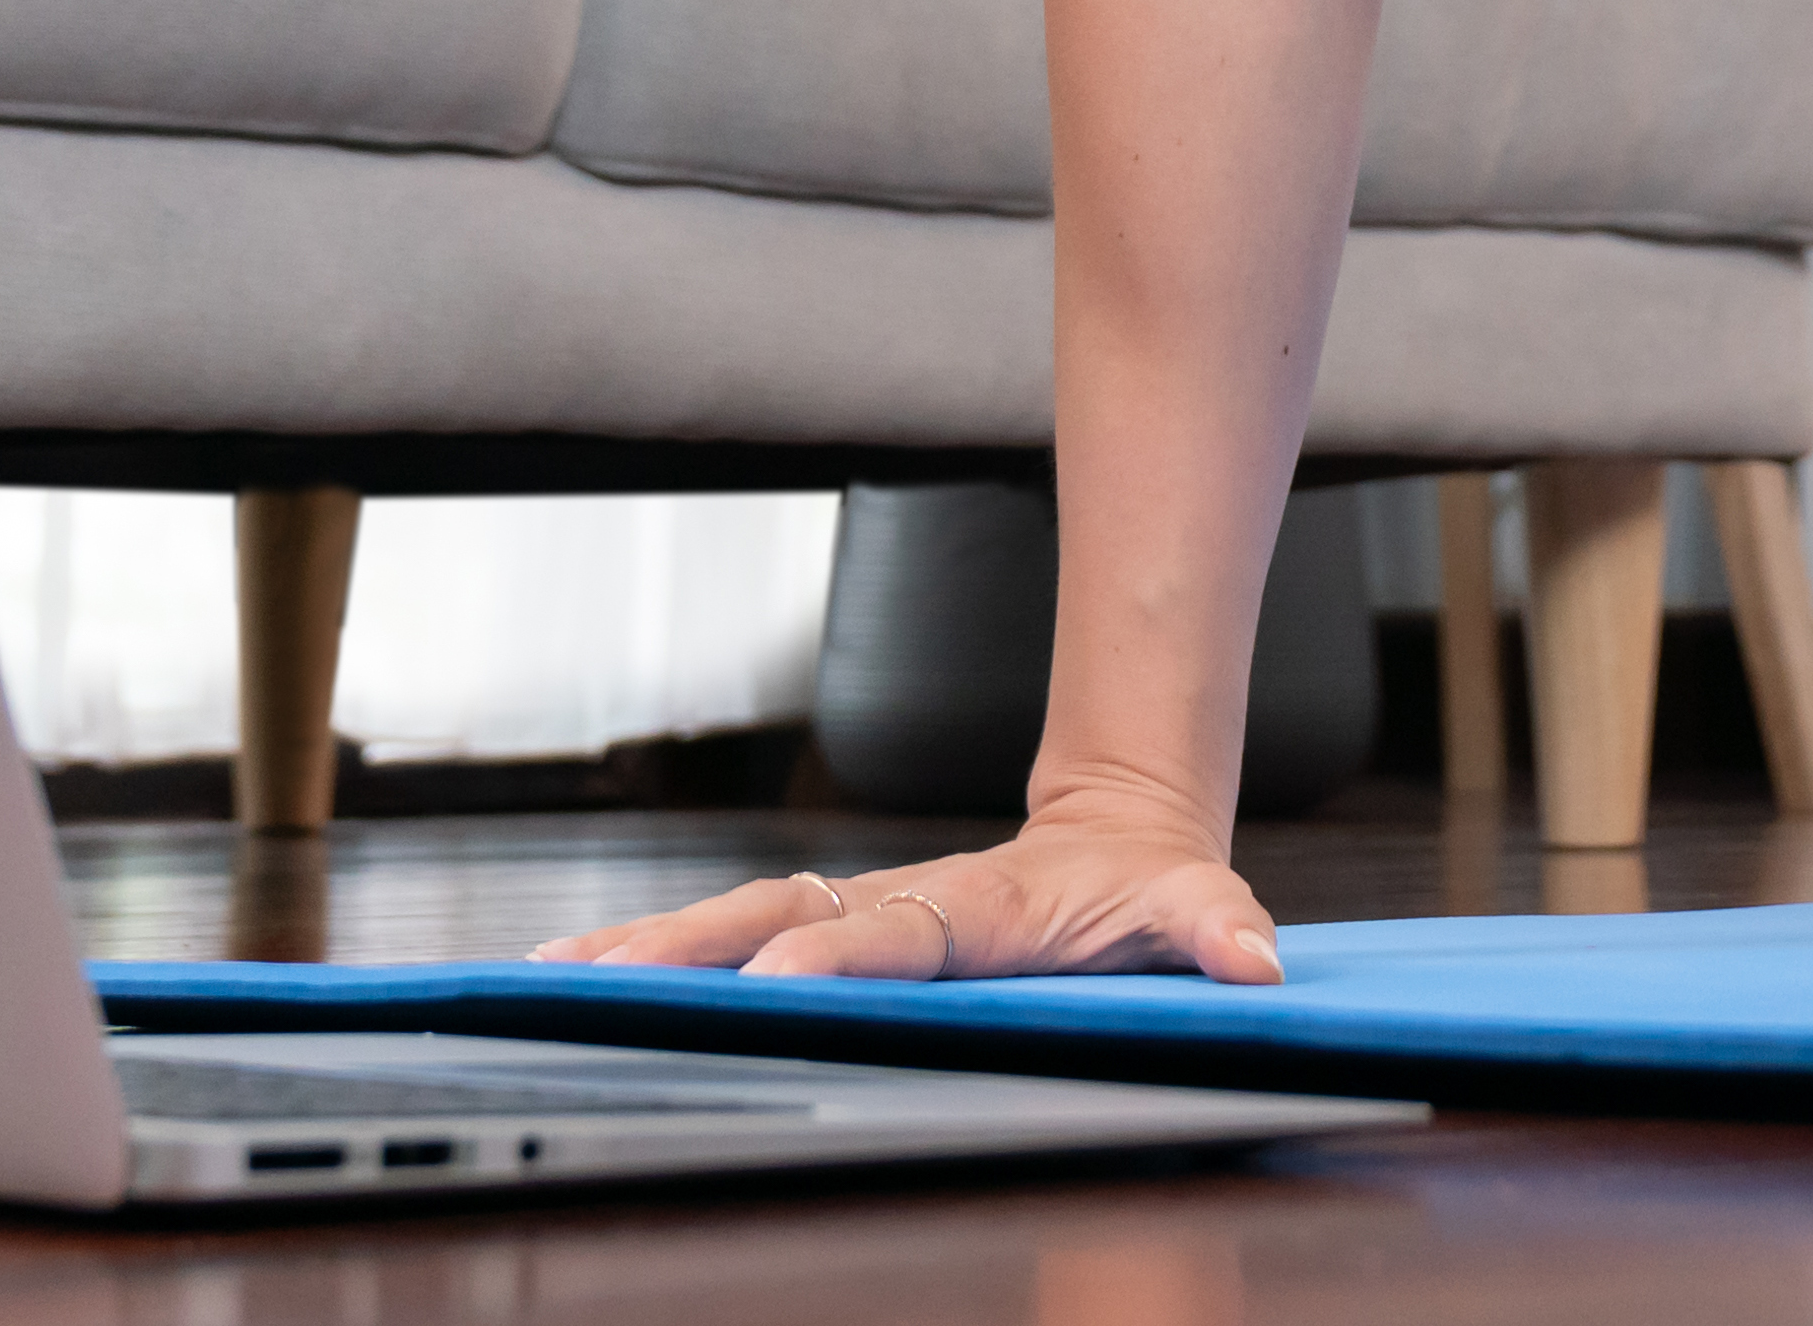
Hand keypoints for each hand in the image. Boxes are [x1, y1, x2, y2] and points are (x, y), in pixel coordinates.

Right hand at [526, 815, 1283, 987]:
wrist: (1117, 832)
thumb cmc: (1148, 891)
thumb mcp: (1196, 906)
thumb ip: (1219, 929)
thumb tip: (1256, 961)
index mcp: (977, 909)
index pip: (896, 934)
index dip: (838, 955)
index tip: (777, 980)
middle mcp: (897, 901)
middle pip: (779, 914)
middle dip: (694, 944)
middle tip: (607, 974)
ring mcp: (855, 909)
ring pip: (736, 919)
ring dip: (650, 946)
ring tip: (556, 976)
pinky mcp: (831, 926)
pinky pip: (734, 937)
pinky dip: (653, 953)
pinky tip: (580, 976)